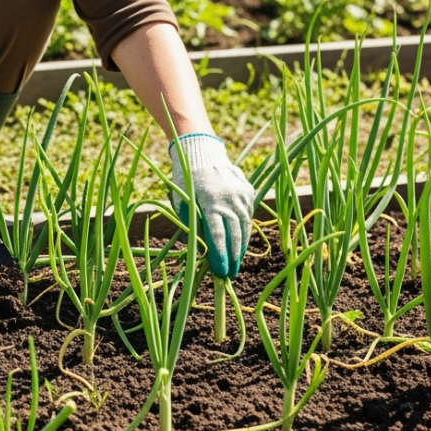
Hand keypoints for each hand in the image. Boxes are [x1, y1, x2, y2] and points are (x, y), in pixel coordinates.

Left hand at [168, 133, 255, 278]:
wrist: (202, 154)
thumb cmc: (186, 182)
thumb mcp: (183, 204)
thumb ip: (194, 226)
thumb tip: (204, 253)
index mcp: (209, 202)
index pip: (218, 235)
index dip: (220, 256)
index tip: (221, 272)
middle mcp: (229, 198)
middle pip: (235, 234)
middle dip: (233, 257)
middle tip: (230, 276)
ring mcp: (241, 194)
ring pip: (245, 226)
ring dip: (241, 247)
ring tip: (236, 264)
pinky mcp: (248, 191)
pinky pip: (248, 215)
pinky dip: (244, 231)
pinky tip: (240, 244)